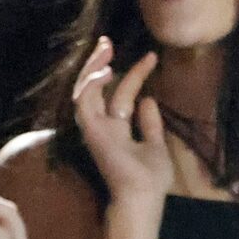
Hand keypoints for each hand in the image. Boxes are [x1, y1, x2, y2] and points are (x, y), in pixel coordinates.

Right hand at [70, 38, 171, 210]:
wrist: (143, 198)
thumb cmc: (150, 180)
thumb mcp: (155, 146)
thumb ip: (150, 125)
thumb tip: (148, 100)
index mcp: (116, 130)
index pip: (122, 94)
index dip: (136, 74)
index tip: (152, 57)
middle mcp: (102, 126)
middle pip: (97, 88)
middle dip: (100, 63)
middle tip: (108, 41)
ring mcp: (94, 128)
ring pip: (85, 91)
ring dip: (93, 68)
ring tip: (105, 48)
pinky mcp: (90, 131)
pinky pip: (84, 103)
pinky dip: (91, 85)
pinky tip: (104, 70)